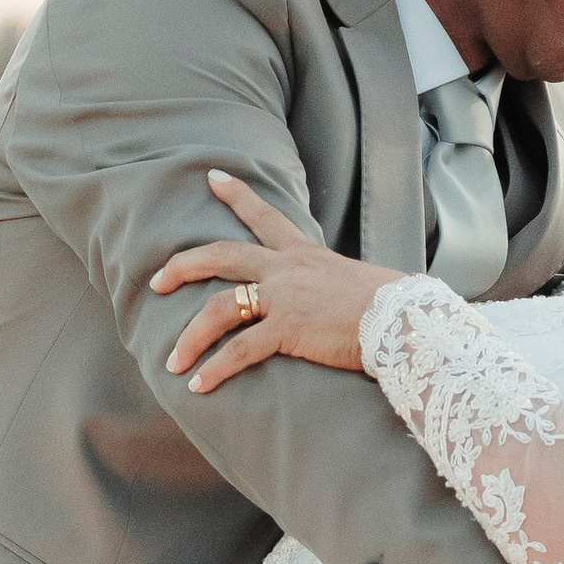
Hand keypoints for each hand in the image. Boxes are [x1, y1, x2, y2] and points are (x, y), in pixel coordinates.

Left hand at [155, 172, 401, 392]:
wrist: (405, 321)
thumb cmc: (393, 308)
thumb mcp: (359, 284)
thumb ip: (335, 289)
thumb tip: (338, 303)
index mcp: (305, 254)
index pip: (265, 216)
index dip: (237, 195)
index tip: (214, 178)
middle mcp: (287, 269)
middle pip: (221, 256)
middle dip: (183, 266)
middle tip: (158, 281)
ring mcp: (284, 297)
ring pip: (221, 308)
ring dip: (191, 337)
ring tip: (173, 361)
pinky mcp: (287, 329)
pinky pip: (240, 350)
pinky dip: (215, 369)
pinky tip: (199, 385)